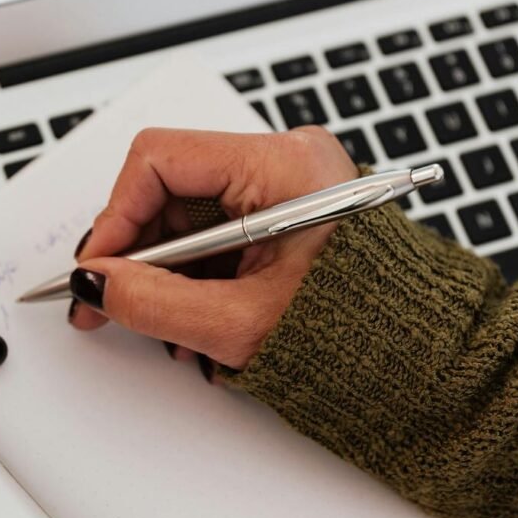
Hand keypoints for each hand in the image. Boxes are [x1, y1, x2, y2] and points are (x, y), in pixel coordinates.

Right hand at [70, 126, 358, 372]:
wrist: (421, 358)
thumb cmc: (360, 333)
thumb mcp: (239, 322)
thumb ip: (154, 301)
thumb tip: (97, 284)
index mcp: (285, 165)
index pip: (161, 159)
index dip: (117, 215)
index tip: (98, 267)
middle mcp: (286, 160)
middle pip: (171, 187)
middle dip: (137, 251)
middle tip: (107, 301)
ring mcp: (286, 184)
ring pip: (188, 214)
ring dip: (163, 270)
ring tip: (163, 325)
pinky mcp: (286, 211)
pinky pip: (216, 230)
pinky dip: (194, 273)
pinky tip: (191, 314)